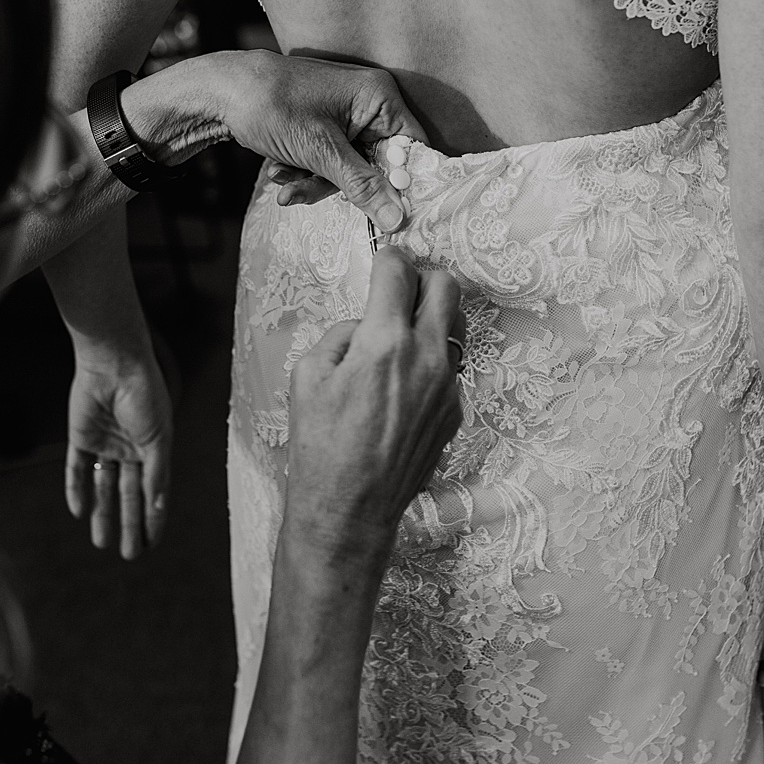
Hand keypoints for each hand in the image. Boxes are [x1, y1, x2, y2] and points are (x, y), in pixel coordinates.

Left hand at [65, 342, 172, 558]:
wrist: (114, 362)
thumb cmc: (144, 395)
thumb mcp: (157, 438)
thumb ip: (157, 474)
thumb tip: (159, 508)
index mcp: (154, 449)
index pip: (153, 492)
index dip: (153, 519)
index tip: (151, 544)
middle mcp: (130, 450)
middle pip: (128, 495)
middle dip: (128, 525)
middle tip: (128, 555)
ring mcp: (105, 443)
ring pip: (103, 486)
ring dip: (103, 514)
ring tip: (101, 542)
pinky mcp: (81, 436)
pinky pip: (78, 468)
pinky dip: (78, 489)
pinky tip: (78, 511)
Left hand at [202, 49, 423, 231]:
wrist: (220, 91)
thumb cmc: (271, 106)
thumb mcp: (319, 151)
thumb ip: (361, 184)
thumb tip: (396, 218)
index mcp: (379, 97)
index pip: (412, 149)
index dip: (401, 183)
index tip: (389, 215)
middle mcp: (368, 102)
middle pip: (376, 163)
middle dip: (336, 183)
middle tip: (302, 192)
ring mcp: (345, 114)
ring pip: (347, 166)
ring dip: (313, 179)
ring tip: (281, 178)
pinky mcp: (324, 125)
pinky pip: (327, 159)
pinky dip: (303, 169)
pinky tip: (277, 169)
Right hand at [284, 248, 464, 551]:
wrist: (350, 505)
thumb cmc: (320, 443)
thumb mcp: (307, 374)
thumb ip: (341, 335)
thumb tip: (365, 326)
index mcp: (384, 342)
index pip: (397, 271)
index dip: (386, 258)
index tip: (381, 261)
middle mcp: (425, 358)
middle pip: (446, 285)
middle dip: (421, 277)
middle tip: (398, 290)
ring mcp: (447, 386)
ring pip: (456, 325)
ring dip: (432, 316)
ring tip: (402, 334)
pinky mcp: (453, 410)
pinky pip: (449, 367)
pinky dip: (429, 361)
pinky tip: (400, 385)